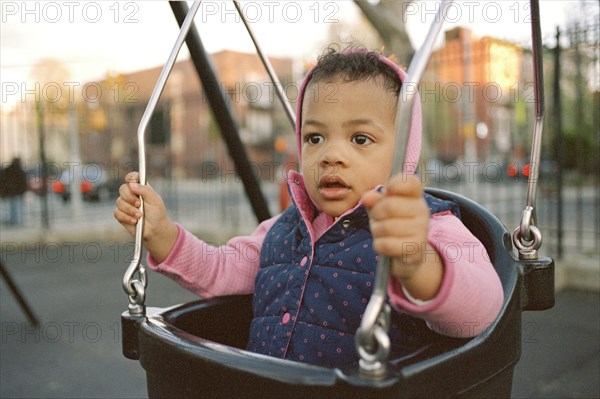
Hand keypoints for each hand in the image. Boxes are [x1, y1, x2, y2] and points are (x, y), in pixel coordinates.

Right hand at [114, 172, 177, 262]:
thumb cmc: (157, 214)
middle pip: (122, 189)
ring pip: (119, 202)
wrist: (155, 230)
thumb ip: (145, 190)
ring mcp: (125, 204)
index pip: (132, 178)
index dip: (131, 177)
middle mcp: (131, 194)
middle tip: (139, 204)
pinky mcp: (121, 215)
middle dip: (130, 197)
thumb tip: (132, 184)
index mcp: (141, 188)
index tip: (132, 181)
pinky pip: (117, 213)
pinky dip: (126, 217)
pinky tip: (135, 221)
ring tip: (140, 216)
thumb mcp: (155, 200)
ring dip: (130, 210)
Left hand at [362, 174, 442, 299]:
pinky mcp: (415, 248)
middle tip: (377, 218)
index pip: (411, 182)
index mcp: (414, 195)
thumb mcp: (381, 209)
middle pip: (389, 206)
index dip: (396, 184)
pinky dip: (379, 245)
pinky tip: (383, 244)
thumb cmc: (392, 224)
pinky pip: (387, 244)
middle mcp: (422, 210)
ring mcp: (421, 230)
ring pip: (386, 227)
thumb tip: (367, 197)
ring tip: (381, 232)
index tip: (388, 190)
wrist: (407, 253)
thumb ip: (374, 200)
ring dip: (376, 230)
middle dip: (376, 214)